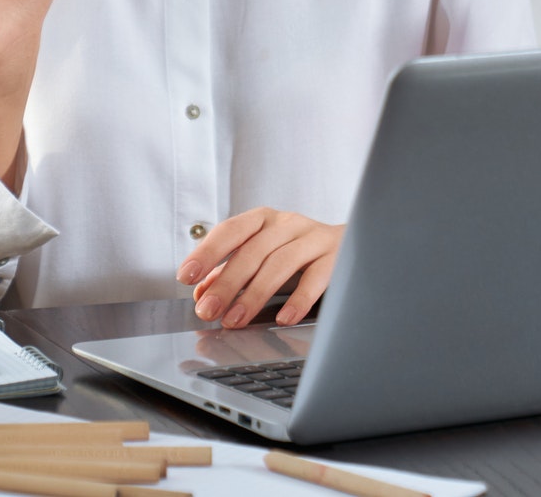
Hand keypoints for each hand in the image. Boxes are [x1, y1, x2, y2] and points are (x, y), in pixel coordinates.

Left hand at [176, 208, 343, 328]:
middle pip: (253, 250)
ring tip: (235, 320)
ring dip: (254, 294)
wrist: (354, 242)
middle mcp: (287, 223)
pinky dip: (298, 299)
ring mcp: (313, 238)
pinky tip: (283, 318)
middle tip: (208, 310)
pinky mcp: (336, 256)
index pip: (230, 231)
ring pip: (281, 263)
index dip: (207, 252)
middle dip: (227, 283)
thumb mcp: (262, 255)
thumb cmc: (297, 250)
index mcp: (264, 219)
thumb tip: (201, 293)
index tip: (186, 276)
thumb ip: (230, 272)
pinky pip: (317, 277)